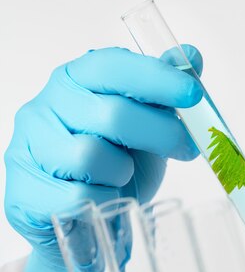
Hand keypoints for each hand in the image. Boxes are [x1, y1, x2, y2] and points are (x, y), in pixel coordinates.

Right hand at [4, 44, 203, 271]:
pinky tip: (108, 197)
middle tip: (186, 149)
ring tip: (126, 175)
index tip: (193, 94)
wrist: (86, 215)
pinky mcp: (23, 191)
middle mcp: (47, 106)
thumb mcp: (147, 121)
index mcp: (77, 79)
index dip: (156, 78)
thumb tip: (192, 56)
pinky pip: (77, 197)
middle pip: (112, 114)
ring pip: (91, 157)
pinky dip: (106, 201)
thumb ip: (166, 90)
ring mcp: (29, 147)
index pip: (112, 66)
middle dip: (161, 134)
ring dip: (124, 171)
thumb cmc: (117, 160)